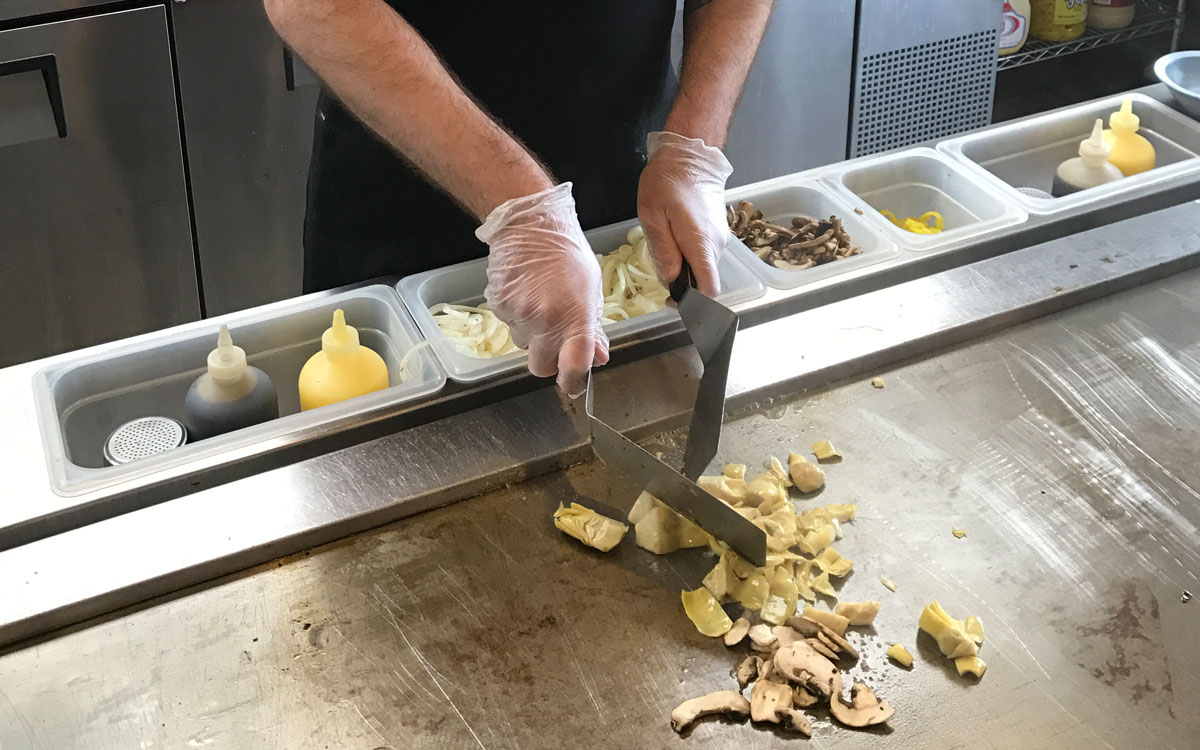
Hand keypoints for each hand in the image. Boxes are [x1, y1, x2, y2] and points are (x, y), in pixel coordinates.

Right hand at [477, 183, 608, 396]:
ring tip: (539, 302)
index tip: (573, 383)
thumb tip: (599, 356)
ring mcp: (519, 314)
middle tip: (554, 339)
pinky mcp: (498, 305)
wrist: (529, 223)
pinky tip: (524, 292)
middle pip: (540, 368)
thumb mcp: (591, 287)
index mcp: (575, 317)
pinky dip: (516, 315)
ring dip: (531, 334)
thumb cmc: (566, 251)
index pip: (574, 366)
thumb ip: (593, 326)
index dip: (572, 382)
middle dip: (548, 360)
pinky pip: (508, 324)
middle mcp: (546, 321)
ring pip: (523, 344)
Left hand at [637, 131, 733, 296]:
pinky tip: (674, 237)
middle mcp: (716, 243)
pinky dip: (690, 254)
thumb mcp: (653, 216)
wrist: (690, 155)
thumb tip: (670, 280)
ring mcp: (720, 237)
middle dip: (683, 282)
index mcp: (700, 242)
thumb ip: (663, 251)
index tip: (674, 302)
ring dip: (685, 266)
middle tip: (660, 267)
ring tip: (665, 245)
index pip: (709, 288)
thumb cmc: (667, 181)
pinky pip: (704, 252)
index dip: (694, 302)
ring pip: (703, 266)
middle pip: (703, 279)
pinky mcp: (718, 230)